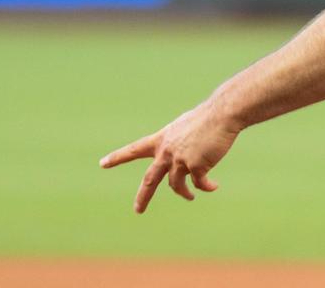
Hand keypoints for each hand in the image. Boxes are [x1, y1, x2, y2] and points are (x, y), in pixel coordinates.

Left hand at [99, 102, 238, 212]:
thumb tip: (181, 161)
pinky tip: (213, 186)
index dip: (118, 157)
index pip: (134, 149)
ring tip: (191, 196)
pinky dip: (206, 187)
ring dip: (185, 193)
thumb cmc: (207, 117)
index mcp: (162, 139)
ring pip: (176, 186)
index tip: (103, 163)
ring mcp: (180, 160)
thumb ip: (178, 144)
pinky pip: (200, 184)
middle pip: (150, 179)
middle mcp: (167, 151)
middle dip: (143, 197)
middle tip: (137, 210)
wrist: (221, 114)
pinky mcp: (196, 166)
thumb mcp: (185, 127)